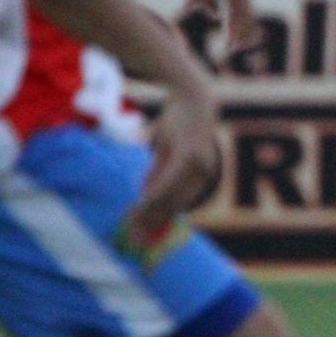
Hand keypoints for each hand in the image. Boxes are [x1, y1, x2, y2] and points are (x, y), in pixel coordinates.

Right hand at [124, 80, 220, 251]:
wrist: (192, 96)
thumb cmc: (179, 124)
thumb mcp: (166, 151)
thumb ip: (158, 174)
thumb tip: (146, 197)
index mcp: (201, 175)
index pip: (178, 205)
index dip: (160, 222)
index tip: (143, 236)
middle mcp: (204, 173)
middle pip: (174, 206)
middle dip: (152, 225)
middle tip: (133, 239)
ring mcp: (199, 166)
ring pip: (170, 197)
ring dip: (149, 213)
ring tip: (131, 226)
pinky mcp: (189, 155)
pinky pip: (169, 181)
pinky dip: (154, 194)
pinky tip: (140, 204)